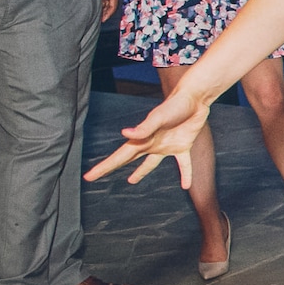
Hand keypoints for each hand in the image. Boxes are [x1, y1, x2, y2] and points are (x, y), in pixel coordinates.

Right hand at [85, 85, 211, 188]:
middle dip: (112, 168)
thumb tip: (124, 133)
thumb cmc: (174, 106)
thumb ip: (143, 128)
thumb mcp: (158, 117)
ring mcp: (166, 146)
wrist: (194, 99)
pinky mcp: (183, 146)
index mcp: (141, 139)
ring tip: (131, 180)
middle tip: (95, 177)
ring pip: (151, 163)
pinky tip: (186, 186)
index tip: (89, 176)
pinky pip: (183, 164)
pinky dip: (186, 174)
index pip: (119, 157)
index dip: (104, 167)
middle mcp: (151, 144)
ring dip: (142, 172)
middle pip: (128, 159)